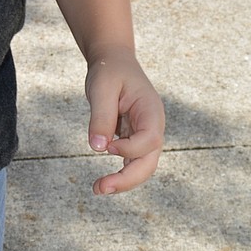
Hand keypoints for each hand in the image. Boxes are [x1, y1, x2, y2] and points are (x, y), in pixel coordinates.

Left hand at [85, 51, 163, 195]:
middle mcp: (153, 126)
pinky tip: (104, 182)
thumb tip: (97, 148)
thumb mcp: (102, 88)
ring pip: (142, 166)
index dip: (129, 148)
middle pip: (149, 161)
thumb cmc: (109, 71)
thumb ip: (101, 116)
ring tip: (98, 189)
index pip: (149, 139)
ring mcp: (145, 134)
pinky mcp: (134, 138)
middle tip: (101, 188)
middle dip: (128, 178)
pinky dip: (120, 173)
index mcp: (151, 111)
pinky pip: (131, 161)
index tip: (107, 146)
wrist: (113, 61)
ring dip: (123, 181)